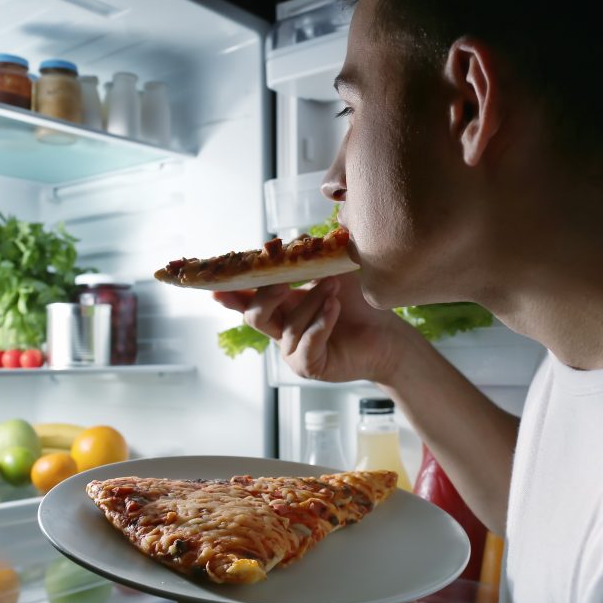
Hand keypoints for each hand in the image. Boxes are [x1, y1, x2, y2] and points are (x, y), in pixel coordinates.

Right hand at [213, 272, 419, 383]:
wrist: (386, 334)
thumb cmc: (357, 305)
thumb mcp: (335, 273)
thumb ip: (315, 255)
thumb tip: (302, 235)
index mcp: (281, 308)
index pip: (248, 299)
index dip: (230, 293)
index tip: (216, 284)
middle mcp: (281, 331)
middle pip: (255, 316)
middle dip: (266, 295)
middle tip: (284, 280)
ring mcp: (293, 352)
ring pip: (288, 327)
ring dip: (311, 303)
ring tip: (333, 288)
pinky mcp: (310, 366)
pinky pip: (307, 345)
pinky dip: (320, 324)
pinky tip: (334, 308)